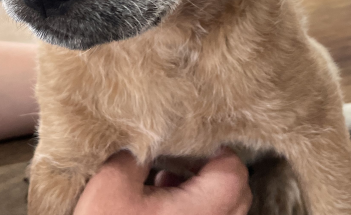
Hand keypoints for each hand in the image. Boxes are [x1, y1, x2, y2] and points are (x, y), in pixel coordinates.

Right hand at [74, 148, 251, 214]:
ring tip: (168, 183)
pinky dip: (197, 210)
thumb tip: (146, 143)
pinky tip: (163, 206)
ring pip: (226, 213)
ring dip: (204, 192)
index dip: (218, 151)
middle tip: (181, 160)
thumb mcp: (112, 184)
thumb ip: (135, 155)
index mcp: (199, 212)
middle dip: (212, 170)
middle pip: (237, 194)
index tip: (195, 142)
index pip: (234, 173)